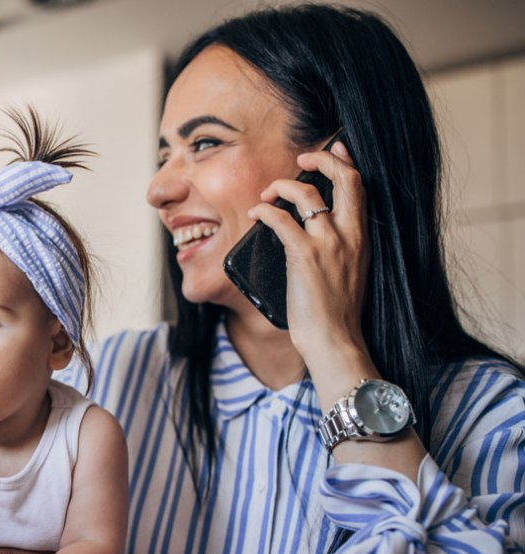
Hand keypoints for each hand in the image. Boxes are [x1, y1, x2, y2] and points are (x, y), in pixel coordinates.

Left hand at [248, 141, 372, 378]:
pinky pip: (280, 219)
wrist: (335, 339)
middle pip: (344, 178)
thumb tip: (317, 232)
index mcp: (362, 238)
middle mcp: (350, 235)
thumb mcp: (350, 271)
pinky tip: (254, 214)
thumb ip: (341, 247)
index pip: (361, 187)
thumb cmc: (336, 312)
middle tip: (301, 160)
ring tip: (266, 195)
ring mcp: (328, 243)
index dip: (346, 162)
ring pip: (306, 194)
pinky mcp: (304, 255)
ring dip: (282, 186)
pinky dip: (264, 211)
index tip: (334, 150)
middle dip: (321, 160)